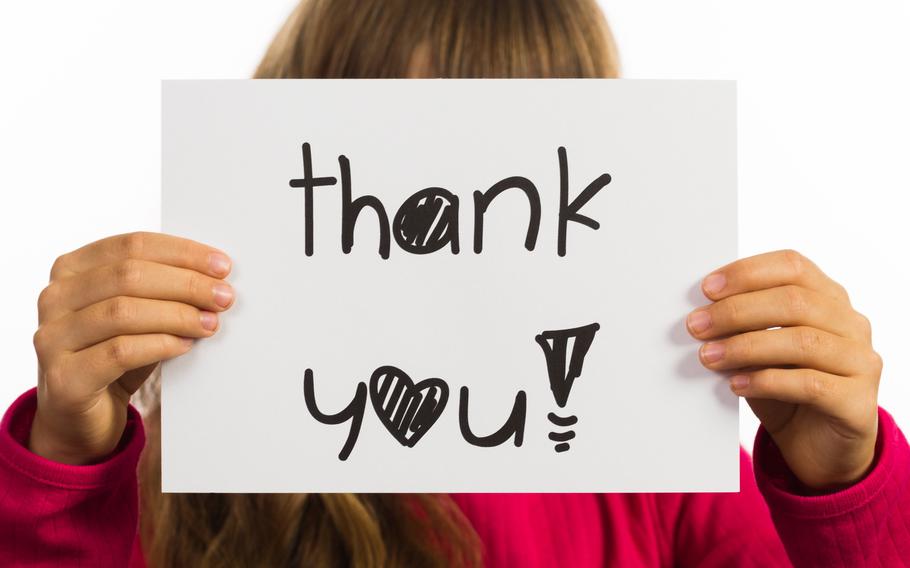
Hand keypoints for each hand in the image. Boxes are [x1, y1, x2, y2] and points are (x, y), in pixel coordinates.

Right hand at [30, 232, 233, 463]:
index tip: (222, 266)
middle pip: (129, 275)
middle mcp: (54, 297)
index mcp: (71, 269)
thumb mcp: (137, 314)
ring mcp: (52, 337)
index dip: (182, 253)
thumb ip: (161, 290)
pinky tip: (185, 345)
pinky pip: (119, 352)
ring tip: (210, 323)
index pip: (132, 245)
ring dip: (177, 315)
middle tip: (224, 297)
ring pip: (123, 312)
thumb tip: (215, 278)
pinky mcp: (63, 377)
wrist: (80, 416)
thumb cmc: (114, 356)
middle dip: (186, 284)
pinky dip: (160, 344)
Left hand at [688, 249, 881, 489]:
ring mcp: (861, 362)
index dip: (748, 273)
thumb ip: (741, 329)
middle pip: (794, 301)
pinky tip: (737, 385)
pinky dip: (767, 381)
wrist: (817, 448)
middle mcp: (851, 324)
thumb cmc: (784, 391)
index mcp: (829, 298)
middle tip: (697, 326)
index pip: (792, 267)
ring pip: (802, 342)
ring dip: (746, 347)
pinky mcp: (859, 402)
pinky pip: (810, 384)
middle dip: (737, 311)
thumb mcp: (758, 353)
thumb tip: (700, 315)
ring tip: (709, 356)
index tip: (707, 289)